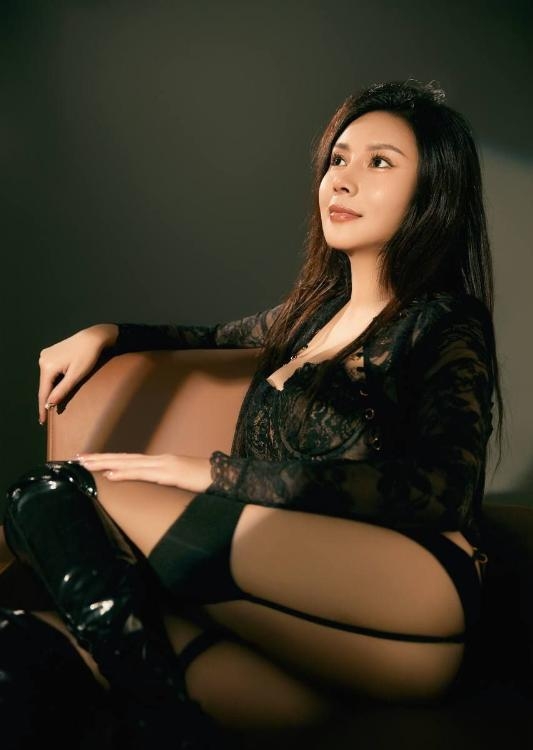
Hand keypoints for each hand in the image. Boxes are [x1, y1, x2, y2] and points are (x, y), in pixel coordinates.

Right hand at [38, 324, 118, 425]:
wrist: (93, 337)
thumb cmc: (88, 356)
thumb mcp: (76, 376)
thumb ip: (62, 390)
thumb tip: (49, 403)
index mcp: (47, 366)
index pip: (43, 392)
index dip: (43, 408)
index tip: (42, 421)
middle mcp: (42, 360)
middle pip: (44, 385)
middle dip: (46, 399)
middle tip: (46, 416)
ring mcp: (45, 355)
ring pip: (46, 378)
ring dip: (49, 390)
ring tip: (50, 404)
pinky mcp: (49, 353)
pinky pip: (49, 371)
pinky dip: (52, 380)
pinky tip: (54, 388)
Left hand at [75, 452, 213, 493]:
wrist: (227, 477)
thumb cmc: (208, 480)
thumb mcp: (183, 481)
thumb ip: (168, 480)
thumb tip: (156, 483)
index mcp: (162, 462)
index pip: (130, 460)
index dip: (110, 459)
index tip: (91, 460)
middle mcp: (160, 460)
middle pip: (124, 458)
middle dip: (100, 458)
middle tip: (77, 459)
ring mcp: (164, 465)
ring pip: (128, 464)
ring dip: (105, 464)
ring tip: (85, 465)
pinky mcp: (169, 473)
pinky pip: (143, 474)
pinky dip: (125, 474)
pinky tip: (111, 476)